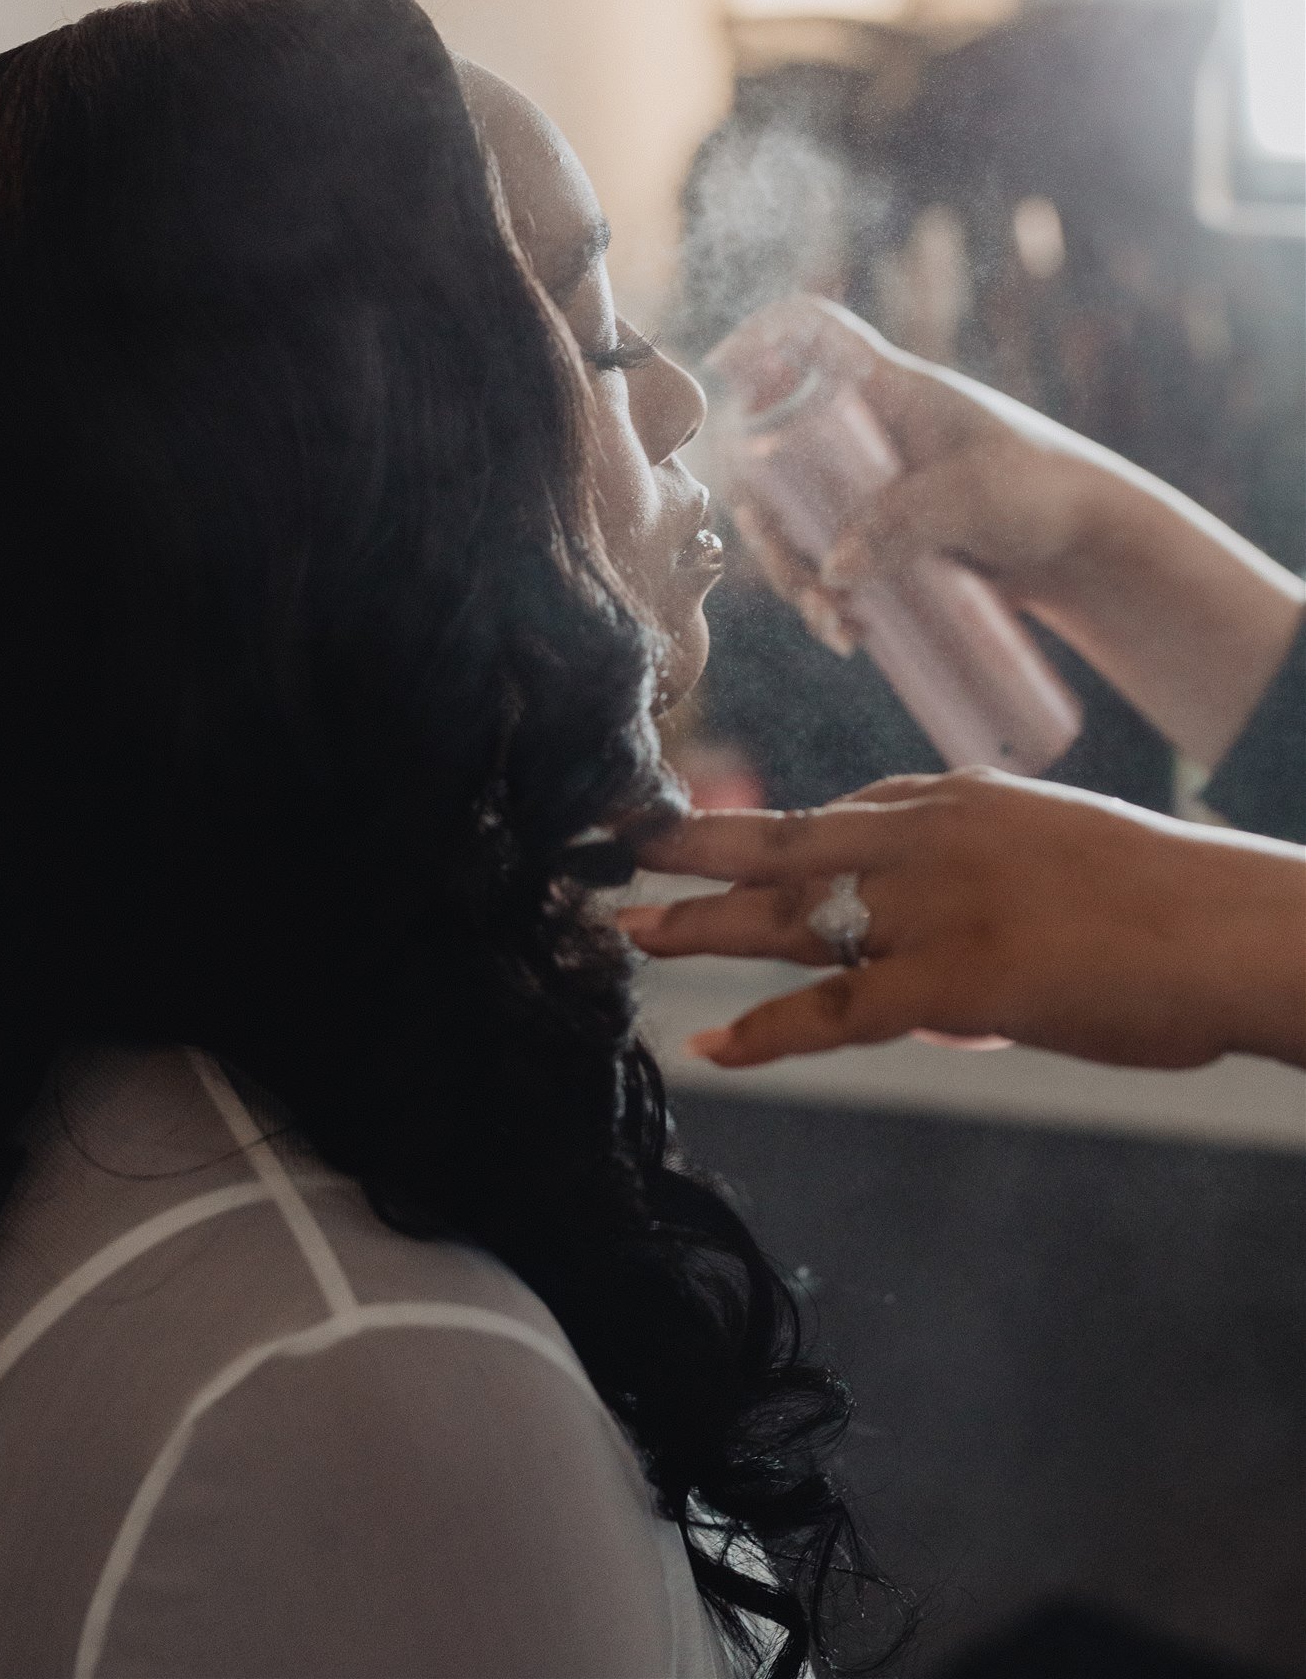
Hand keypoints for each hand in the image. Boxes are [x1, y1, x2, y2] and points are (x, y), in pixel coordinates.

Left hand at [616, 770, 1305, 1071]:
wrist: (1232, 928)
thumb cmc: (1161, 906)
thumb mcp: (1052, 860)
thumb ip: (975, 898)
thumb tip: (930, 982)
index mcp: (955, 800)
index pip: (833, 810)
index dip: (757, 829)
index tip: (699, 834)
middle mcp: (928, 836)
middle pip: (781, 841)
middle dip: (689, 848)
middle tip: (611, 851)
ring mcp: (935, 903)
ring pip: (788, 911)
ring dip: (700, 924)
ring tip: (627, 936)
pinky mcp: (955, 976)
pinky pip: (835, 1009)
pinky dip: (766, 1031)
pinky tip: (711, 1044)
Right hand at [709, 294, 1109, 624]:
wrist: (1090, 551)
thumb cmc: (1046, 493)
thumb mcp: (975, 496)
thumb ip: (903, 523)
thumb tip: (834, 570)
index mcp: (888, 389)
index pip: (811, 334)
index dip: (761, 338)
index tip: (724, 370)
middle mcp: (867, 435)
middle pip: (776, 459)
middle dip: (769, 527)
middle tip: (801, 579)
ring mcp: (870, 490)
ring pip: (795, 526)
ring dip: (797, 578)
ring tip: (836, 628)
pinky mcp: (883, 540)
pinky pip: (829, 566)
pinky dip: (826, 601)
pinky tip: (849, 637)